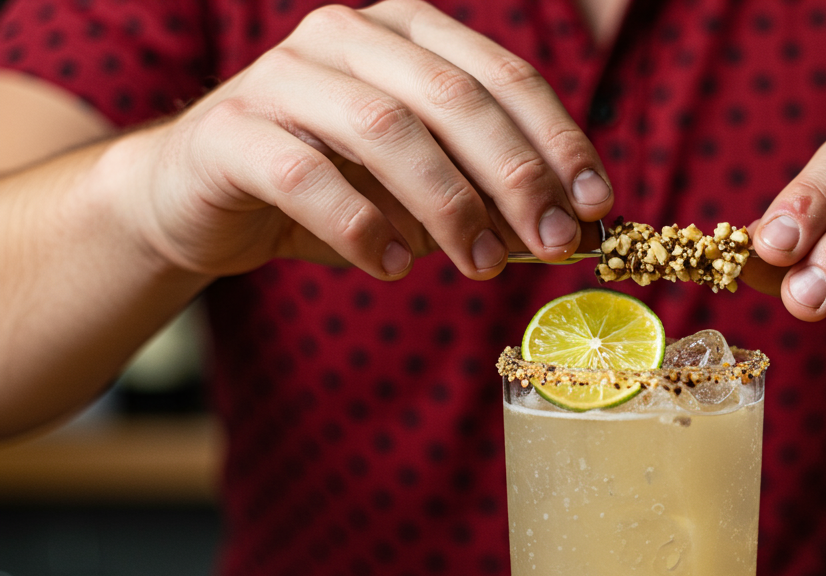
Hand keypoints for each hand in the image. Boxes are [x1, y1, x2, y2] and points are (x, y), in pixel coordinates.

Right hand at [122, 0, 612, 281]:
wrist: (202, 196)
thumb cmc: (331, 188)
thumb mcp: (420, 189)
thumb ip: (484, 195)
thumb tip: (567, 231)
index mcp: (406, 32)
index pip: (502, 75)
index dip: (558, 138)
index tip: (596, 204)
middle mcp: (347, 36)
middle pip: (454, 97)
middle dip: (516, 176)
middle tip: (553, 244)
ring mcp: (282, 75)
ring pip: (386, 129)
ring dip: (448, 206)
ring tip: (482, 265)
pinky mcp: (231, 131)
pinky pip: (305, 177)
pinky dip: (360, 227)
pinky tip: (392, 266)